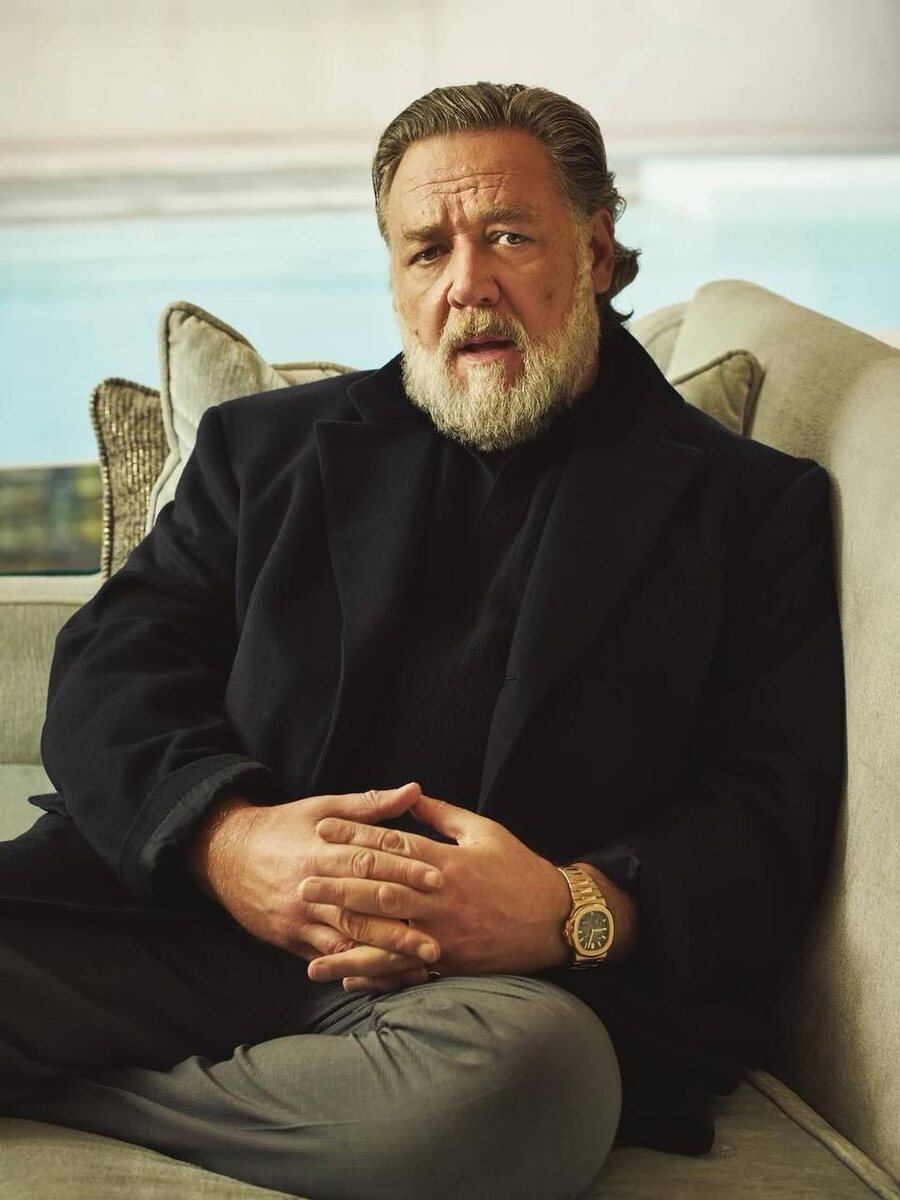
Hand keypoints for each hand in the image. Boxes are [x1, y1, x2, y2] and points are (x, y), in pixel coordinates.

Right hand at [188, 783, 443, 986]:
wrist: (224, 855)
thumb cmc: (282, 827)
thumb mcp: (322, 807)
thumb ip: (370, 804)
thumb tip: (414, 789)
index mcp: (322, 850)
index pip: (369, 860)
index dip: (405, 870)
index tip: (439, 878)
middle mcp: (312, 887)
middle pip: (361, 907)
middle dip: (401, 924)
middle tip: (437, 938)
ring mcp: (300, 917)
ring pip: (346, 939)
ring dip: (384, 955)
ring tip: (418, 967)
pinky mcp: (291, 939)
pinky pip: (327, 959)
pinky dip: (356, 969)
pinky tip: (384, 978)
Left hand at [299, 792, 574, 985]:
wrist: (555, 919)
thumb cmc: (519, 869)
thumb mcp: (484, 831)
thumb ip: (443, 816)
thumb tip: (409, 797)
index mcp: (447, 862)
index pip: (391, 847)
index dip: (354, 837)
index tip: (322, 830)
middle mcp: (441, 899)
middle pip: (380, 892)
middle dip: (338, 888)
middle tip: (301, 884)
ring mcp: (444, 933)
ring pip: (387, 937)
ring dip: (347, 941)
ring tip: (312, 947)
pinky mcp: (450, 961)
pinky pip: (405, 970)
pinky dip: (376, 975)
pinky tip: (348, 978)